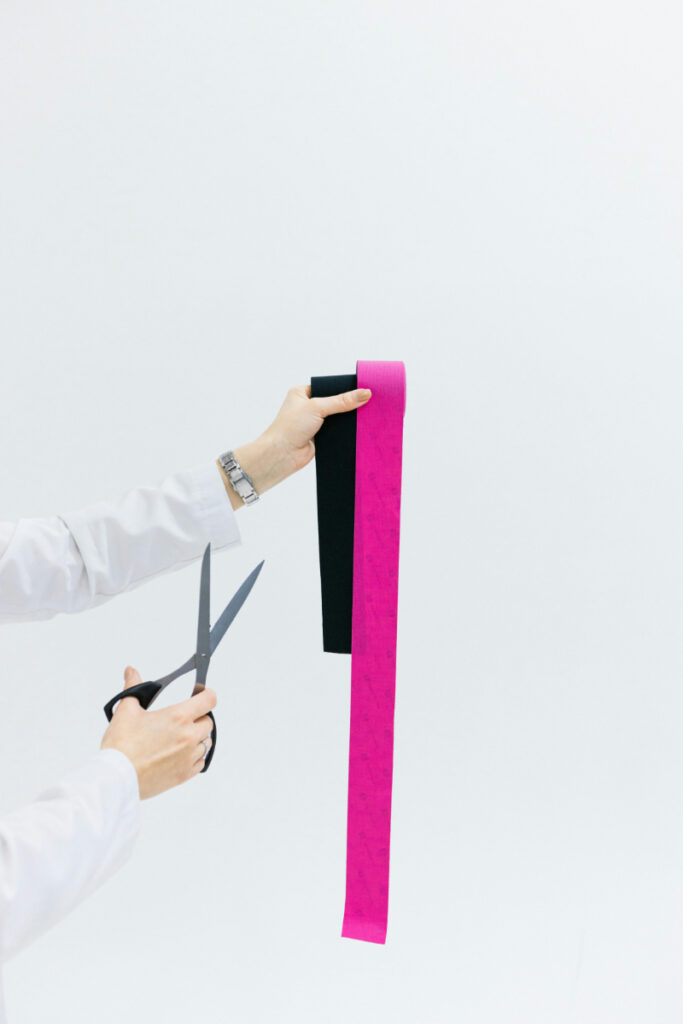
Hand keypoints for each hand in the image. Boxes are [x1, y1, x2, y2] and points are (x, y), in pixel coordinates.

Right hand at [100, 666, 215, 799]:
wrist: (116, 778)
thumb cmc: (121, 746)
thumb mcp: (126, 710)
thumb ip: (133, 687)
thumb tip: (132, 672)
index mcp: (178, 717)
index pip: (209, 700)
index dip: (206, 694)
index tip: (200, 695)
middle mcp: (188, 736)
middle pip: (208, 721)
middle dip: (198, 717)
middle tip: (182, 720)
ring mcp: (189, 757)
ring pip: (206, 743)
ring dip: (197, 738)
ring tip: (179, 738)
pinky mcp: (185, 775)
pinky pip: (201, 762)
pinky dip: (194, 757)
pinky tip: (179, 755)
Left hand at [220, 384, 371, 506]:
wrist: (281, 455)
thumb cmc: (289, 427)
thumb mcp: (317, 407)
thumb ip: (341, 401)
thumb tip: (364, 393)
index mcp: (302, 393)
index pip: (328, 387)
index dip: (344, 388)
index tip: (362, 388)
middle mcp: (308, 407)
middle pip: (335, 402)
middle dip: (348, 404)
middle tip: (368, 400)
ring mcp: (314, 422)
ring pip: (337, 418)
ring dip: (348, 419)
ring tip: (367, 413)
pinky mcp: (320, 437)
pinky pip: (338, 431)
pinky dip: (346, 431)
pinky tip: (358, 429)